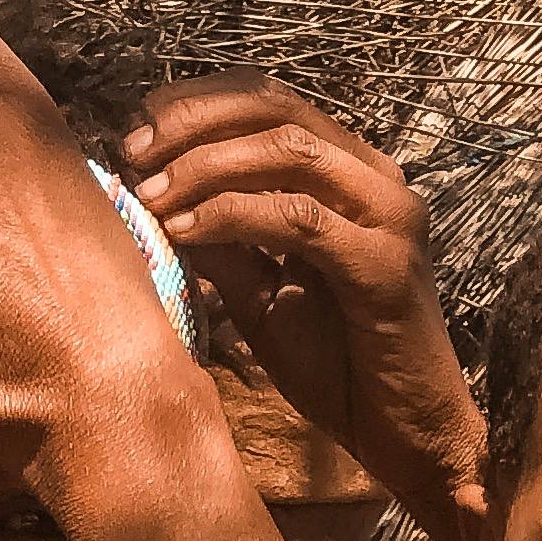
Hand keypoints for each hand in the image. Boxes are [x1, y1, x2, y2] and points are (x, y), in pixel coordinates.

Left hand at [122, 77, 484, 522]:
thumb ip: (222, 244)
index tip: (139, 130)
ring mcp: (389, 215)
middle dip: (195, 121)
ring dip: (207, 165)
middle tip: (134, 151)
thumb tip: (155, 195)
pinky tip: (185, 230)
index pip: (271, 102)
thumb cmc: (339, 370)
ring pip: (287, 151)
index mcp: (351, 174)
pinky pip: (298, 219)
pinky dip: (233, 216)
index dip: (200, 104)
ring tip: (151, 195)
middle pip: (276, 108)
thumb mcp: (262, 296)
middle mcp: (376, 178)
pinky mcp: (386, 263)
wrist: (407, 437)